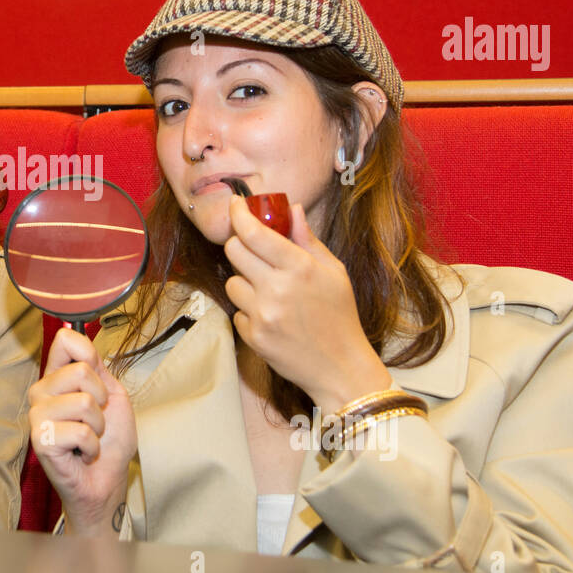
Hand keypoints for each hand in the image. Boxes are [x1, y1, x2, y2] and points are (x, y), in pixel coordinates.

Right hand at [28, 327, 135, 535]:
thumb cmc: (110, 440)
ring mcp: (37, 416)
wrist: (107, 480)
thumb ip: (95, 367)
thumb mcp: (112, 394)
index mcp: (57, 378)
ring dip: (98, 426)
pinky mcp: (41, 441)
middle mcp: (41, 393)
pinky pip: (81, 431)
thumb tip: (72, 332)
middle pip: (80, 370)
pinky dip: (92, 446)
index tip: (97, 376)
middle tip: (96, 420)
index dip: (88, 353)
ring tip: (90, 438)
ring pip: (83, 402)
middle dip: (101, 399)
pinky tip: (83, 454)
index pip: (65, 341)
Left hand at [223, 197, 389, 415]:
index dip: (239, 214)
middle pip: (234, 251)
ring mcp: (262, 314)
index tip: (235, 204)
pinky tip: (271, 317)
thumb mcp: (334, 272)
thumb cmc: (340, 316)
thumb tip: (291, 208)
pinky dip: (249, 311)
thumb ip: (307, 239)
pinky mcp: (253, 337)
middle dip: (241, 245)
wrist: (341, 367)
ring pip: (232, 282)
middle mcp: (277, 289)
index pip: (254, 233)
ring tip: (269, 292)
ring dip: (245, 282)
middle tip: (255, 251)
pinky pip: (237, 312)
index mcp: (300, 268)